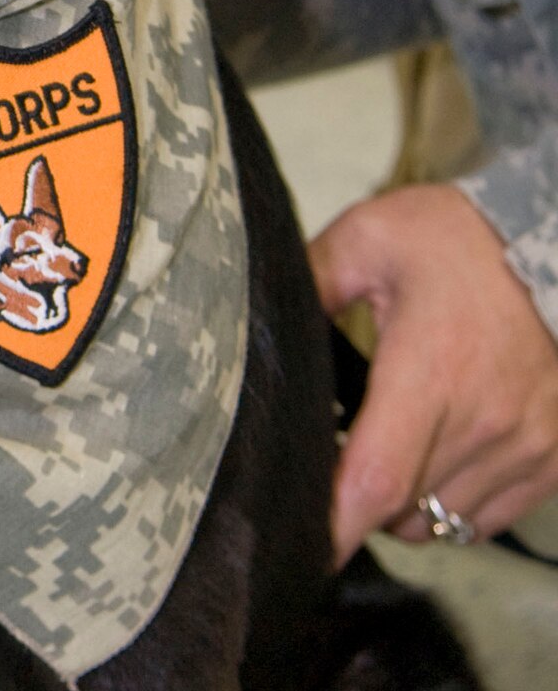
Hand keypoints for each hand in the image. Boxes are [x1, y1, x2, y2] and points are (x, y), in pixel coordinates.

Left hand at [310, 183, 557, 565]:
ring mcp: (527, 447)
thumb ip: (308, 284)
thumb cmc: (456, 238)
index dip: (333, 524)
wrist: (553, 240)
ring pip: (443, 521)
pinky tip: (435, 450)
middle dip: (355, 497)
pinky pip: (488, 517)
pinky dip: (452, 501)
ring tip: (388, 442)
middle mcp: (485, 421)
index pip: (377, 479)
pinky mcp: (554, 459)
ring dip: (404, 503)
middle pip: (402, 509)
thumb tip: (256, 326)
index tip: (297, 545)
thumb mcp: (365, 238)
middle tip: (336, 451)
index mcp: (430, 370)